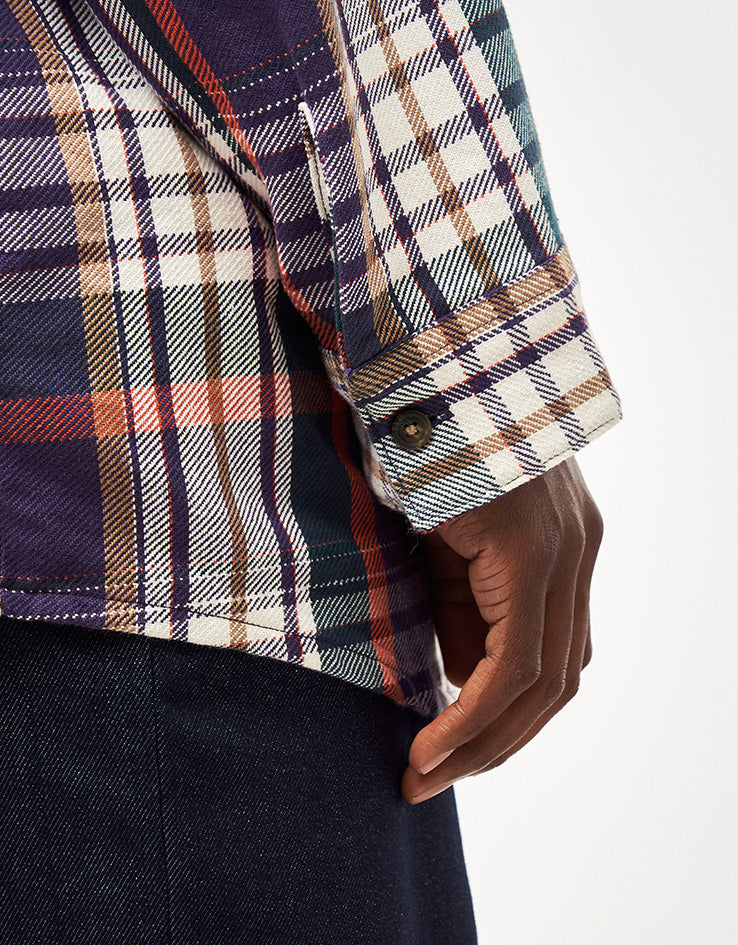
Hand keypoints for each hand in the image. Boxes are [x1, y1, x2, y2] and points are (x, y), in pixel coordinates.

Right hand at [401, 457, 602, 803]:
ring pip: (541, 681)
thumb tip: (458, 680)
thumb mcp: (442, 543)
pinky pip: (514, 660)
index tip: (453, 754)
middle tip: (433, 779)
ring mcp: (562, 549)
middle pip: (557, 682)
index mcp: (561, 548)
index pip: (552, 657)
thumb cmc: (427, 447)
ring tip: (426, 773)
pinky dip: (474, 712)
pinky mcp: (532, 548)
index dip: (508, 717)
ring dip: (482, 739)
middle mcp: (576, 552)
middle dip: (496, 743)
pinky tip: (434, 742)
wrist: (428, 365)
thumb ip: (459, 607)